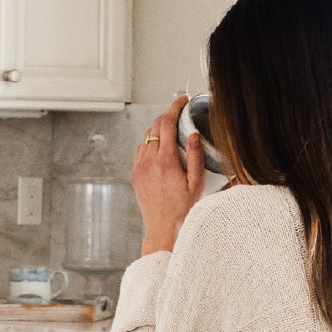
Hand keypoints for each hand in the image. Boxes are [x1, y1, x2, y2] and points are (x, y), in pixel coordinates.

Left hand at [132, 95, 207, 255]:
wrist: (164, 231)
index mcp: (166, 162)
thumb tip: (194, 134)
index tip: (182, 101)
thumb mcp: (197, 183)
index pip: (166, 123)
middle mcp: (149, 162)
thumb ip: (196, 156)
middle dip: (167, 115)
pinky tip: (162, 148)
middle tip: (180, 112)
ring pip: (146, 136)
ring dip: (159, 128)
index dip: (174, 107)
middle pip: (155, 126)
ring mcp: (139, 168)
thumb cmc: (183, 211)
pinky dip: (151, 142)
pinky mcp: (135, 175)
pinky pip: (141, 150)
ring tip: (173, 130)